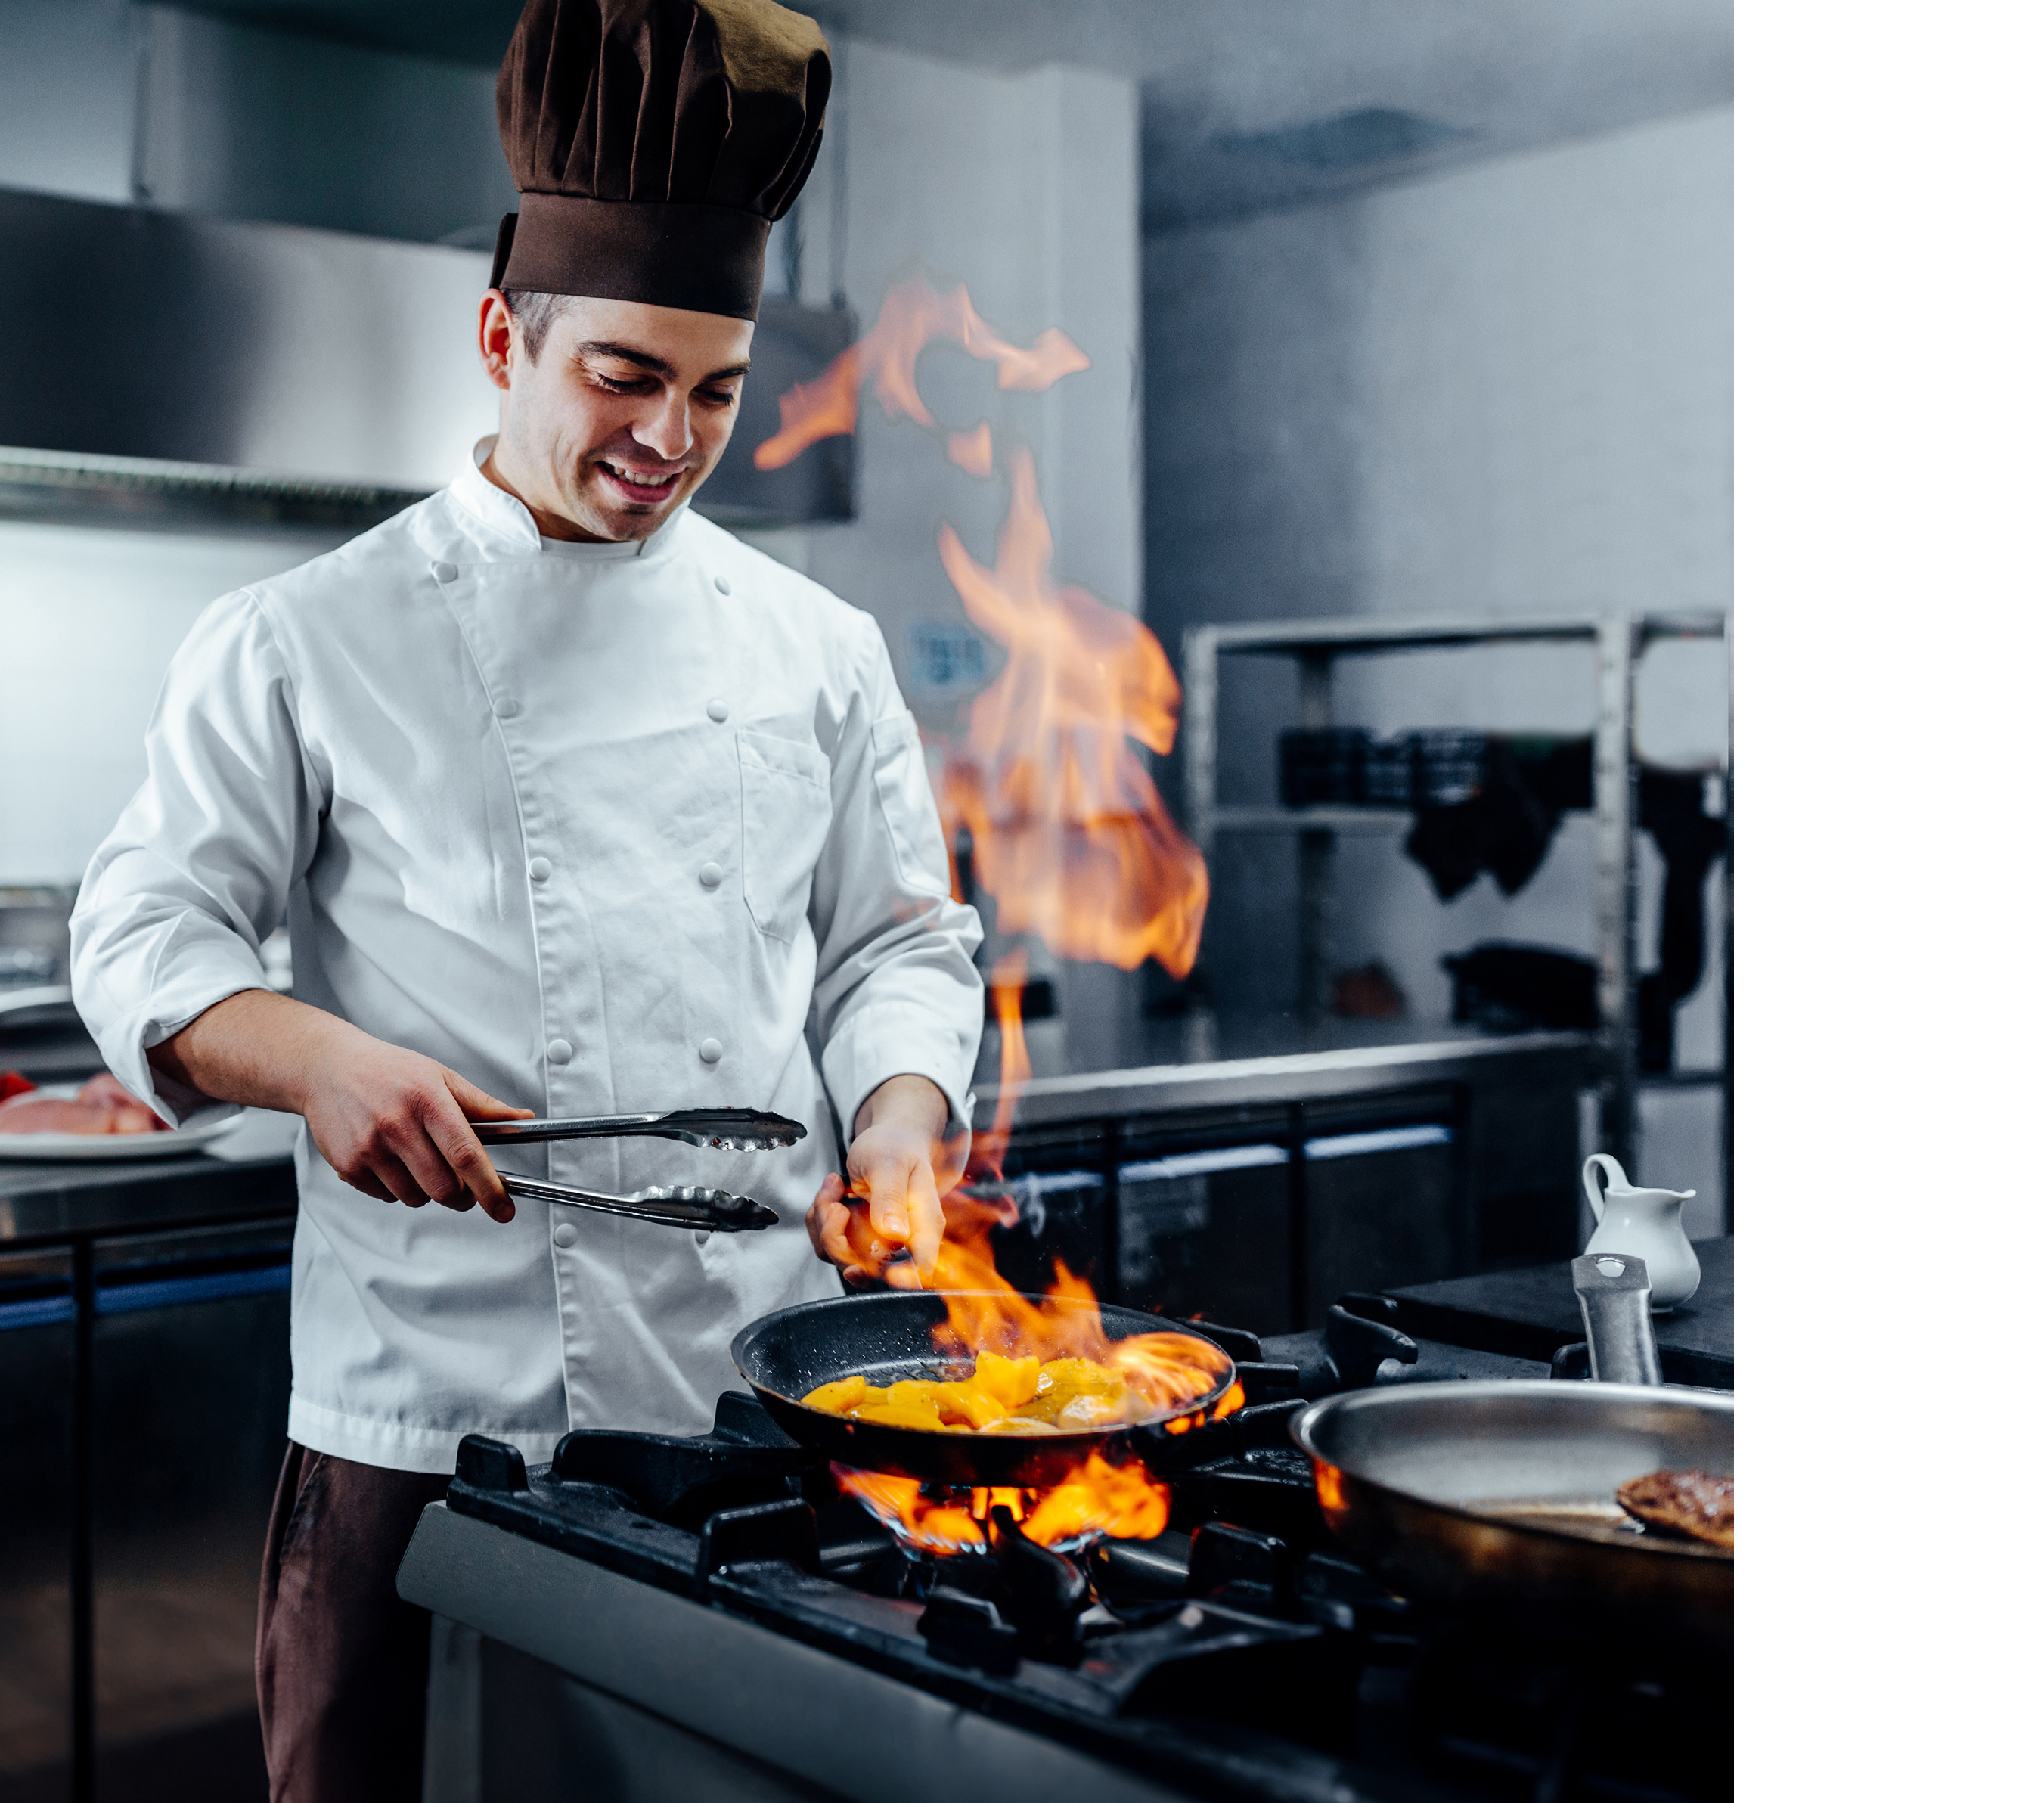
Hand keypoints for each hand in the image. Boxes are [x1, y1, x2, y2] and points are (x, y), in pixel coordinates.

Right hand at [297, 1032, 532, 1220]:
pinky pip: (386, 1197)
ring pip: (415, 1198)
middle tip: (462, 1185)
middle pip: (443, 1188)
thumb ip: (483, 1105)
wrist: (327, 1069)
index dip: (490, 1188)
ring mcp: (369, 1148)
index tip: (504, 1209)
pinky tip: (390, 1159)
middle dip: (461, 1196)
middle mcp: (396, 1125)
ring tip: (417, 1158)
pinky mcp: (348, 1166)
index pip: (466, 1155)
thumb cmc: (390, 1072)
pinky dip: (397, 1188)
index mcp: (427, 1101)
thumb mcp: (441, 1077)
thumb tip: (523, 1121)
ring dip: (426, 1190)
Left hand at [806, 1074, 962, 1287]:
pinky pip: (827, 1245)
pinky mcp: (856, 1241)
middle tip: (834, 1202)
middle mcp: (902, 1242)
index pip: (919, 1269)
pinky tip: (833, 1192)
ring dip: (824, 1223)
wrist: (888, 1142)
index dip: (895, 1279)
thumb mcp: (890, 1164)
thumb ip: (891, 1197)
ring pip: (840, 1258)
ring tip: (834, 1187)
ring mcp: (877, 1245)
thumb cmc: (895, 1148)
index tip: (859, 1267)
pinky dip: (819, 1219)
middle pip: (867, 1271)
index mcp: (923, 1226)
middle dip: (837, 1238)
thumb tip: (895, 1234)